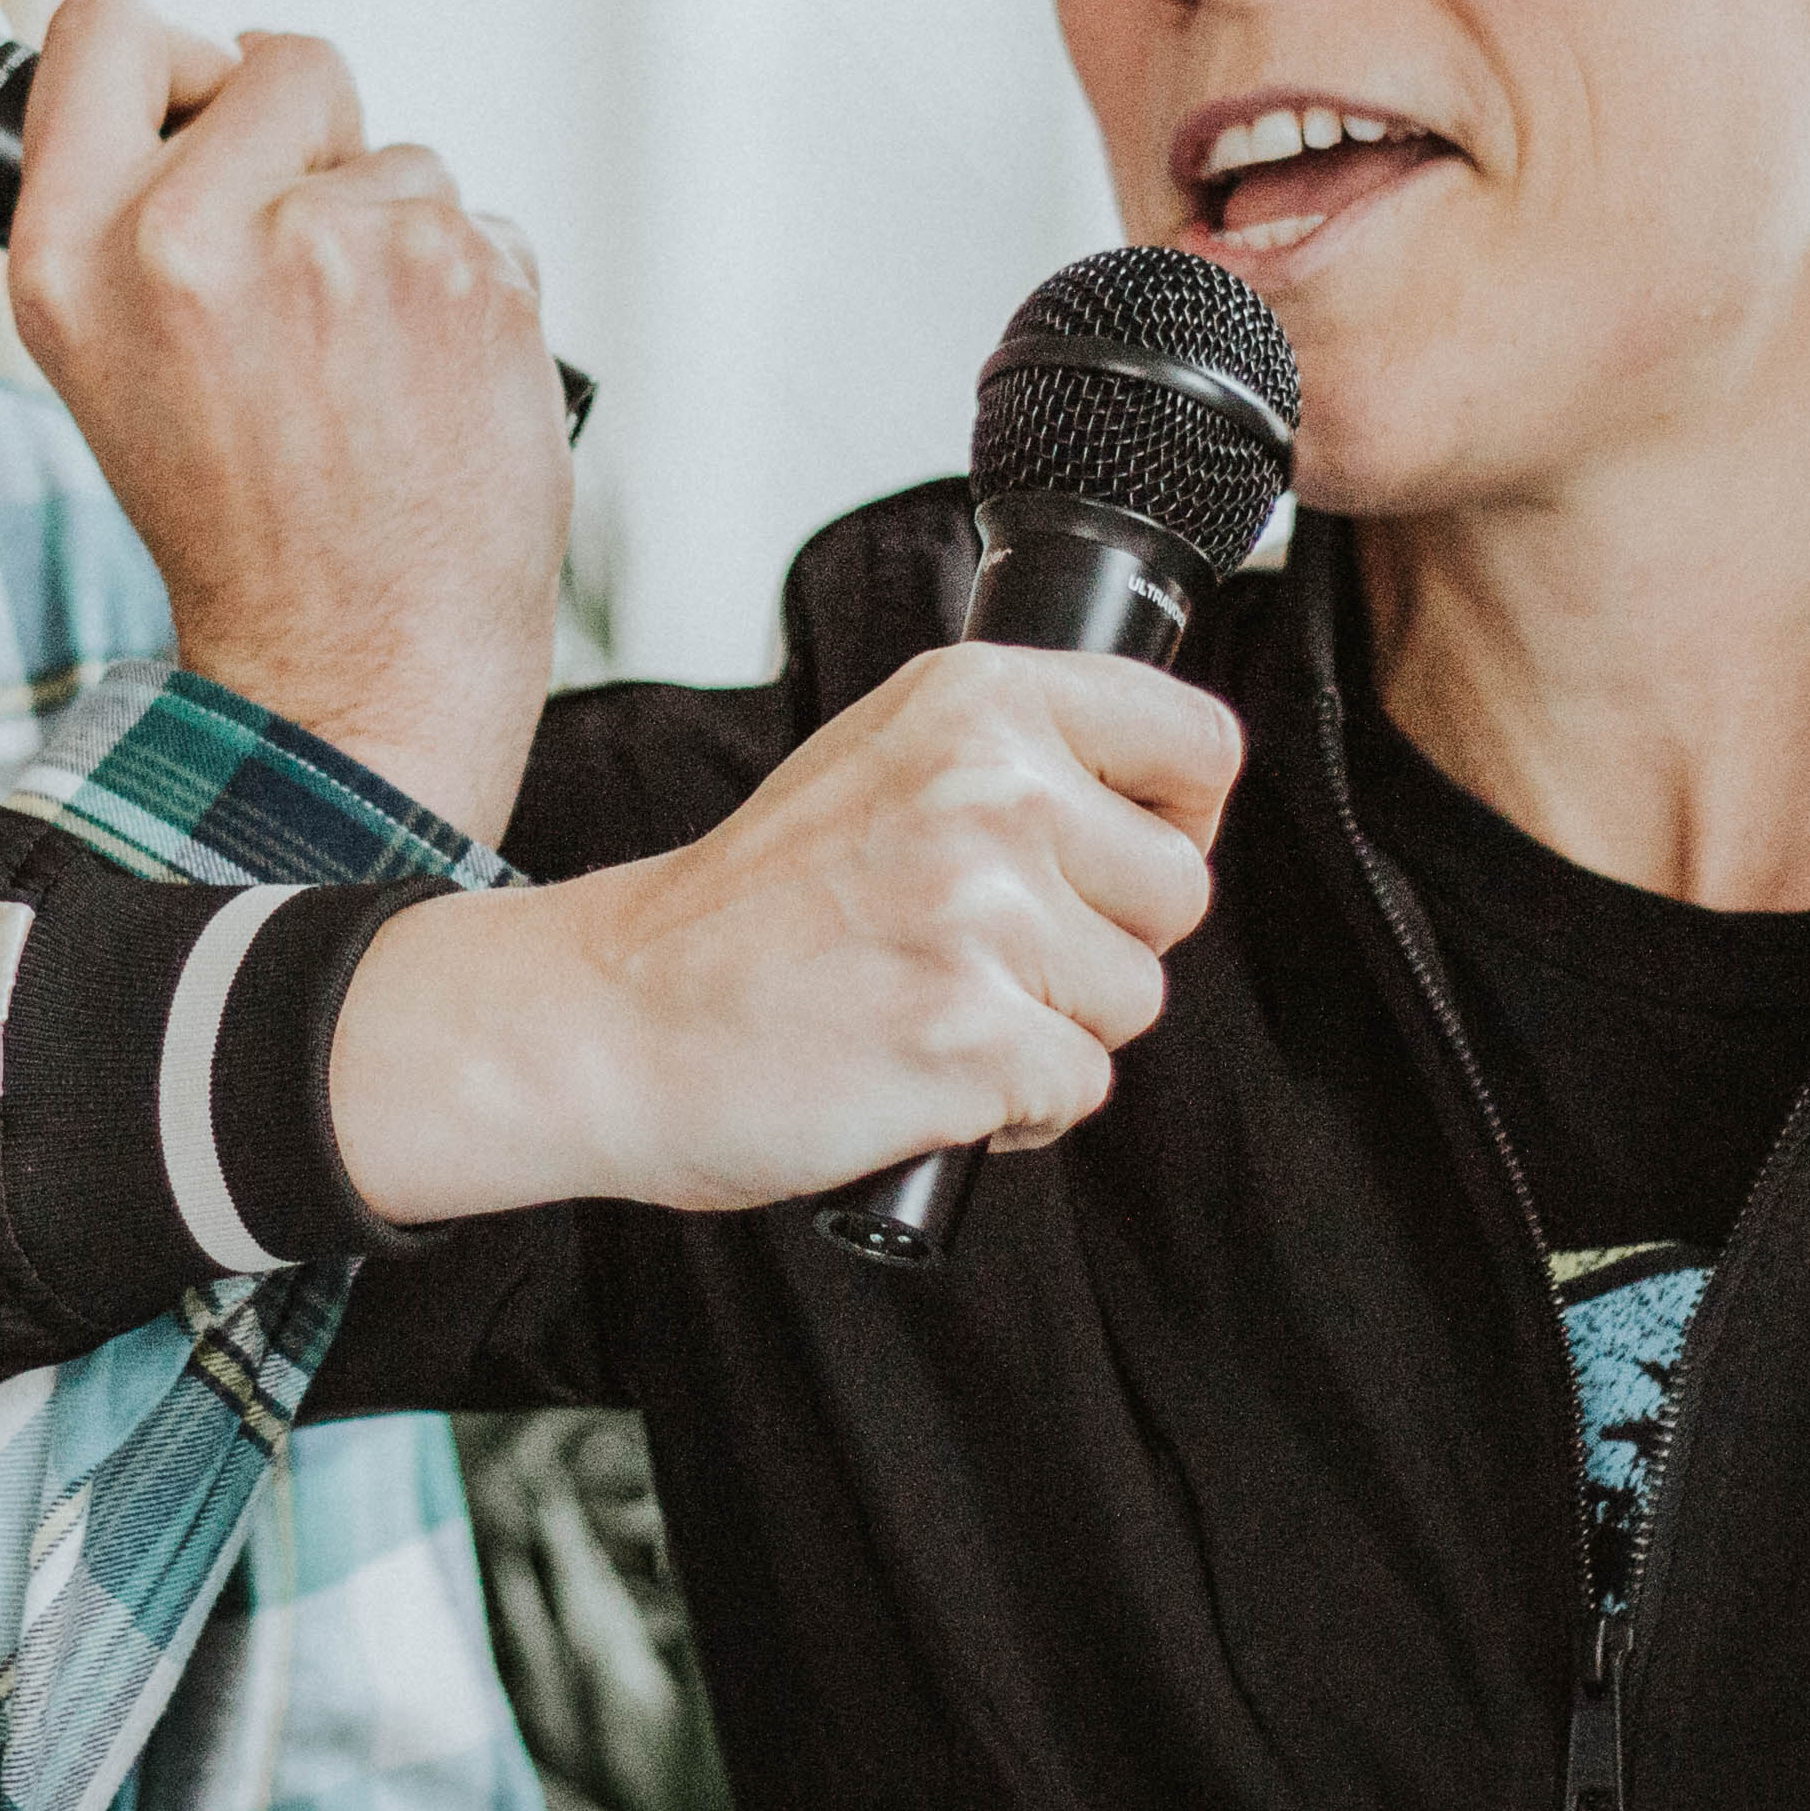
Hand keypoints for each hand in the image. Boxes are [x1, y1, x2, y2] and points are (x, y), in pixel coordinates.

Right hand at [7, 0, 572, 843]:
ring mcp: (339, 246)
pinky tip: (429, 383)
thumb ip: (130, 210)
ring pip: (396, 155)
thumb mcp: (105, 363)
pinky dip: (465, 288)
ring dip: (392, 235)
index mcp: (76, 257)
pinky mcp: (462, 269)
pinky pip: (477, 219)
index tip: (206, 105)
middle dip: (310, 143)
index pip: (107, 27)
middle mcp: (193, 238)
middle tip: (301, 273)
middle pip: (284, 61)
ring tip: (364, 368)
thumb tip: (216, 68)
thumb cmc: (241, 526)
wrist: (358, 663)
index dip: (173, 56)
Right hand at [327, 644, 1240, 1221]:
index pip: (1198, 740)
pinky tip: (924, 1072)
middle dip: (1101, 943)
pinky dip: (1012, 1108)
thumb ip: (1012, 757)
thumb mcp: (879, 760)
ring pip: (1133, 998)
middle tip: (979, 952)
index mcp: (977, 701)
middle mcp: (991, 788)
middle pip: (1178, 889)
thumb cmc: (745, 911)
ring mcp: (983, 912)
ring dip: (1052, 1028)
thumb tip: (1158, 800)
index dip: (1175, 816)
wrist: (612, 1015)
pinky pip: (1078, 1088)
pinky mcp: (973, 1034)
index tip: (1113, 856)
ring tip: (935, 1007)